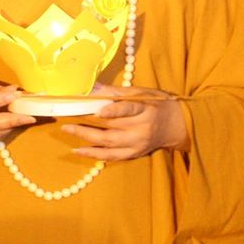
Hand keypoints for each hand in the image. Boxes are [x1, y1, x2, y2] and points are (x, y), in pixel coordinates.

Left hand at [58, 85, 189, 160]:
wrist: (176, 126)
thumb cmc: (157, 104)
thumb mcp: (142, 92)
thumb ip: (117, 91)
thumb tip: (93, 87)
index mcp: (146, 109)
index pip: (129, 109)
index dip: (114, 110)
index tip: (98, 111)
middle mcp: (142, 128)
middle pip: (112, 126)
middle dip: (88, 121)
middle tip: (67, 116)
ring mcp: (137, 143)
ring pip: (108, 143)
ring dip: (86, 137)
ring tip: (68, 130)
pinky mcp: (134, 153)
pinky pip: (111, 157)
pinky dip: (94, 154)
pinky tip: (78, 150)